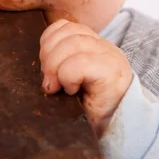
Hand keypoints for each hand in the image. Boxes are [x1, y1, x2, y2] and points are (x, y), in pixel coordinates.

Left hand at [39, 20, 132, 136]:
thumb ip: (60, 64)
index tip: (44, 66)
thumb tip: (40, 64)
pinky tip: (72, 91)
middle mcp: (105, 48)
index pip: (66, 26)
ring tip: (58, 86)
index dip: (48, 41)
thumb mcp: (71, 81)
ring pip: (74, 43)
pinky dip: (68, 76)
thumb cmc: (90, 110)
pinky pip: (81, 63)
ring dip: (56, 66)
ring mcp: (111, 58)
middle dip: (49, 56)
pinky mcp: (111, 73)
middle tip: (49, 81)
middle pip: (69, 32)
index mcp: (94, 46)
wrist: (118, 132)